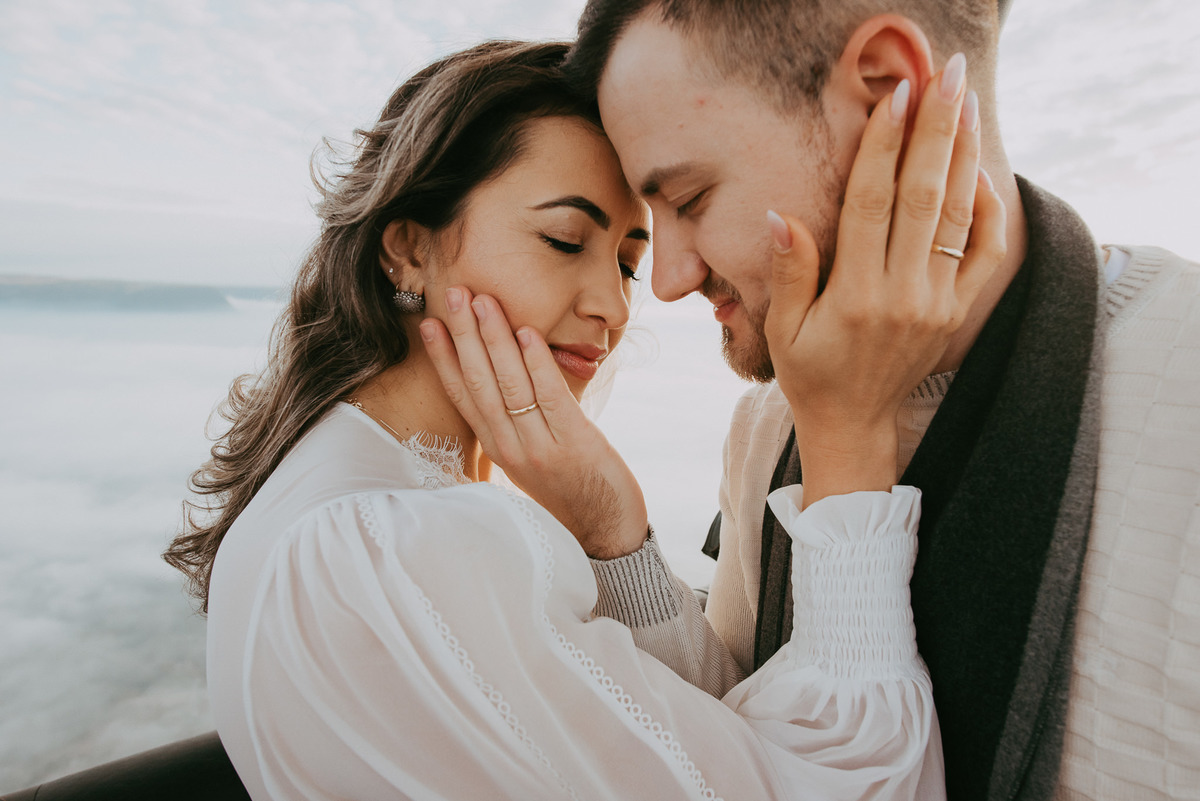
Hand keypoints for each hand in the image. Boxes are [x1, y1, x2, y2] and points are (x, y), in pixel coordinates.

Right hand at [420, 288, 648, 557]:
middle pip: (479, 382)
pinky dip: (536, 363)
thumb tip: (508, 383)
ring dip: (495, 339)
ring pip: (509, 384)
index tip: (429, 322)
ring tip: (484, 301)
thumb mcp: (534, 459)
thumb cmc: (575, 492)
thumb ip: (517, 425)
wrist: (608, 534)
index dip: (444, 358)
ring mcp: (539, 447)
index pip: (462, 396)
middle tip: (454, 293)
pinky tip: (527, 333)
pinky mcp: (573, 445)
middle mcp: (510, 447)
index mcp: (498, 448)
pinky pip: (549, 396)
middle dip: (464, 335)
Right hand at [764, 58, 1006, 506]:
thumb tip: (782, 215)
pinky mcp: (955, 312)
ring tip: (965, 105)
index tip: (894, 97)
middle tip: (943, 78)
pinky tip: (979, 173)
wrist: (855, 425)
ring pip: (957, 216)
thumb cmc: (810, 374)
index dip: (883, 146)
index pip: (873, 203)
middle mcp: (903, 294)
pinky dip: (987, 212)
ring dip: (962, 155)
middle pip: (922, 196)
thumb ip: (790, 271)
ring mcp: (936, 303)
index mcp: (857, 295)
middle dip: (933, 131)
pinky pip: (982, 254)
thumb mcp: (784, 329)